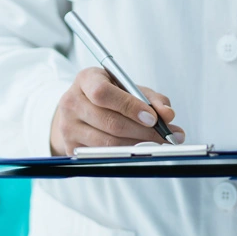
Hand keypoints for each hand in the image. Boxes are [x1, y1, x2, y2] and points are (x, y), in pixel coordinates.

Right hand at [50, 67, 183, 155]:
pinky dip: (124, 155)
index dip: (129, 107)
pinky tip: (138, 150)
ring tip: (157, 144)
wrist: (80, 109)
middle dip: (143, 131)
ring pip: (107, 143)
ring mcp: (68, 126)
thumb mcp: (128, 88)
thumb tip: (168, 114)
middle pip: (109, 122)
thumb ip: (151, 98)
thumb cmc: (109, 96)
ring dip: (137, 146)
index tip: (152, 118)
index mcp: (85, 80)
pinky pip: (102, 155)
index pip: (103, 93)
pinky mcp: (70, 146)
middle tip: (166, 136)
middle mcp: (71, 102)